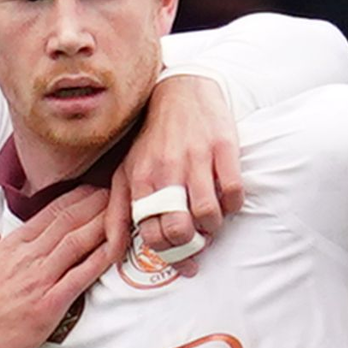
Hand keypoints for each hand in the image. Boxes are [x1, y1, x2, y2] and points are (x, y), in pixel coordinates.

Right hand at [0, 187, 113, 347]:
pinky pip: (81, 277)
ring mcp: (39, 280)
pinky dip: (100, 260)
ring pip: (77, 242)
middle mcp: (27, 258)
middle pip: (67, 222)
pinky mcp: (49, 304)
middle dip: (94, 203)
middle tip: (115, 190)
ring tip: (122, 208)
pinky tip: (117, 248)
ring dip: (102, 223)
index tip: (89, 189)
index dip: (72, 200)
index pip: (47, 215)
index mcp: (8, 248)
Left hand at [107, 75, 244, 263]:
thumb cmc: (151, 139)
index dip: (170, 255)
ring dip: (214, 227)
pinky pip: (233, 192)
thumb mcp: (125, 172)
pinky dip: (233, 204)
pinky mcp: (223, 148)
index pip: (153, 235)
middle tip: (199, 241)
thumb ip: (117, 213)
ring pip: (209, 215)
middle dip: (193, 245)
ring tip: (212, 221)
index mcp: (141, 181)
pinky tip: (227, 200)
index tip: (182, 257)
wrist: (180, 90)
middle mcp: (166, 171)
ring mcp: (195, 159)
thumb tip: (114, 254)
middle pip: (180, 230)